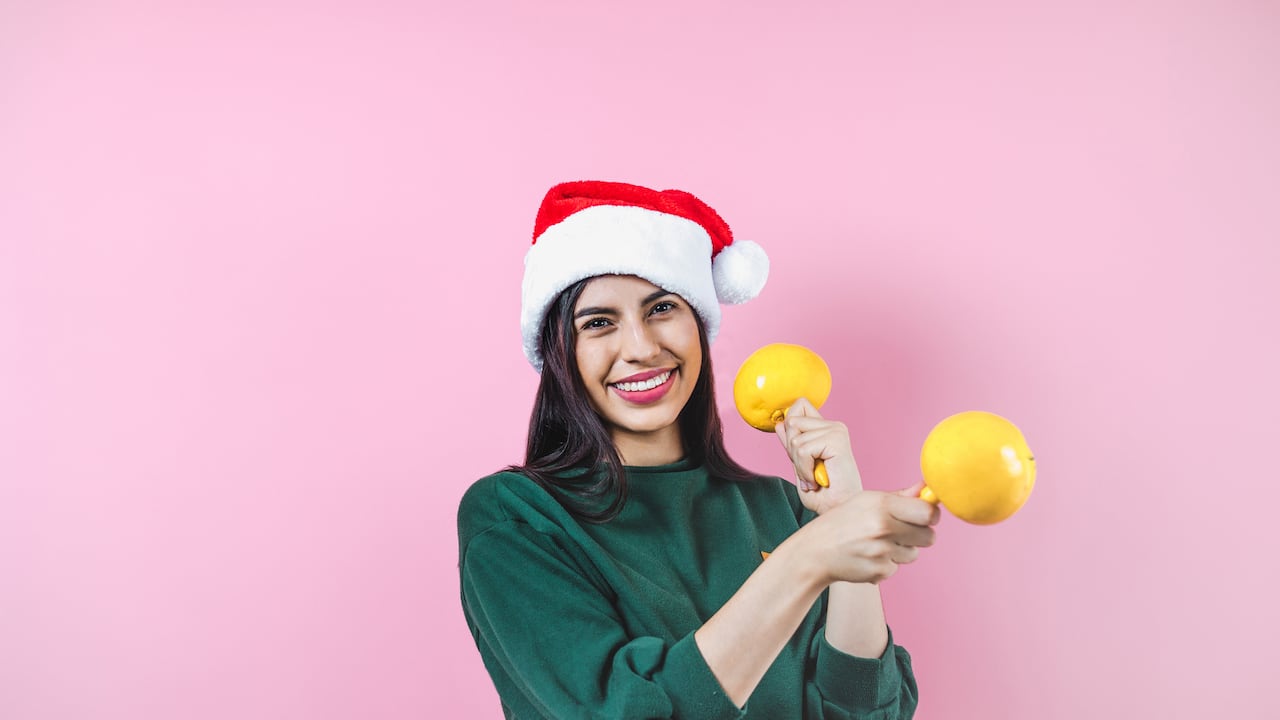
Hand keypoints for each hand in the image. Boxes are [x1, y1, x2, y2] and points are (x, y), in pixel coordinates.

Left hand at [774, 398, 860, 513]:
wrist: (838, 510)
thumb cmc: (823, 494)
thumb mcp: (799, 464)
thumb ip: (791, 443)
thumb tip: (780, 422)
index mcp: (825, 429)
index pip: (799, 406)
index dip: (789, 428)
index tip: (796, 454)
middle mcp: (833, 425)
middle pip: (792, 420)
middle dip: (792, 450)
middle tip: (807, 470)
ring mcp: (836, 430)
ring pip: (795, 438)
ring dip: (799, 464)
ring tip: (813, 477)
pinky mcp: (837, 439)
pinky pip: (803, 449)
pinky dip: (804, 469)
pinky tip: (816, 480)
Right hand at [799, 484, 939, 584]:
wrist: (815, 552)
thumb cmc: (842, 522)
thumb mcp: (866, 501)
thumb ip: (899, 497)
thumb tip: (926, 487)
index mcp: (882, 505)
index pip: (928, 513)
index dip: (931, 516)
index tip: (925, 516)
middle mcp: (883, 528)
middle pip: (929, 537)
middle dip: (920, 535)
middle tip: (902, 531)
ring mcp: (881, 552)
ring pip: (914, 554)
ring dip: (901, 550)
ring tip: (876, 543)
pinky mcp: (879, 571)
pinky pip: (896, 568)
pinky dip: (885, 563)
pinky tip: (868, 556)